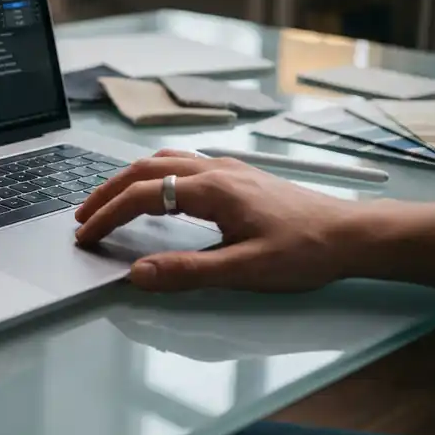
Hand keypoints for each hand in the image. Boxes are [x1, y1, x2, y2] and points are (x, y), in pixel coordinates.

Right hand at [74, 149, 361, 292]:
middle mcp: (215, 170)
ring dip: (128, 180)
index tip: (85, 236)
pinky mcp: (237, 175)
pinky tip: (155, 191)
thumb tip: (138, 274)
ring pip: (161, 161)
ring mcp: (226, 168)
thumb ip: (188, 272)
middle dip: (107, 192)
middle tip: (82, 217)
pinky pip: (180, 163)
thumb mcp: (246, 270)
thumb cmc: (306, 251)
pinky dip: (152, 175)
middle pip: (144, 169)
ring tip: (107, 202)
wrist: (352, 234)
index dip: (108, 215)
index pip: (143, 196)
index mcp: (212, 189)